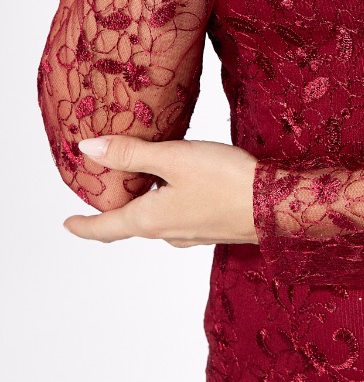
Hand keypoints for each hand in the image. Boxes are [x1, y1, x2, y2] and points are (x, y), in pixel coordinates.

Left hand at [63, 137, 258, 246]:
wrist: (277, 206)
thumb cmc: (225, 181)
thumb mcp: (173, 158)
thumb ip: (130, 154)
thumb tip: (88, 149)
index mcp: (149, 219)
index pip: (104, 228)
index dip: (82, 225)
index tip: (67, 223)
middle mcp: (167, 232)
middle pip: (130, 222)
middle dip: (115, 207)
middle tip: (107, 187)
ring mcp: (191, 233)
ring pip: (157, 218)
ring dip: (144, 201)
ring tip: (143, 178)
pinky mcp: (212, 226)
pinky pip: (179, 215)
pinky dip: (169, 200)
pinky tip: (183, 183)